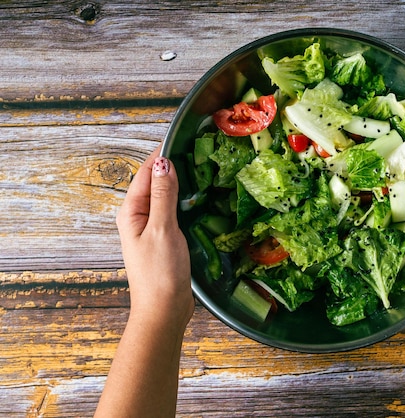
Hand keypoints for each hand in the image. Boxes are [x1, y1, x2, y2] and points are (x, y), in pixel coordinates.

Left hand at [116, 145, 193, 329]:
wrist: (164, 310)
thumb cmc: (160, 273)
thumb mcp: (163, 229)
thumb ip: (163, 195)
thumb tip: (163, 162)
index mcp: (132, 212)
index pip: (145, 172)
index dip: (162, 154)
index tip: (184, 136)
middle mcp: (139, 217)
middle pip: (155, 182)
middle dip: (174, 165)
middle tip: (200, 150)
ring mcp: (153, 228)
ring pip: (166, 196)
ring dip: (182, 183)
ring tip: (204, 168)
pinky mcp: (166, 238)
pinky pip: (174, 211)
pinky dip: (186, 201)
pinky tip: (201, 198)